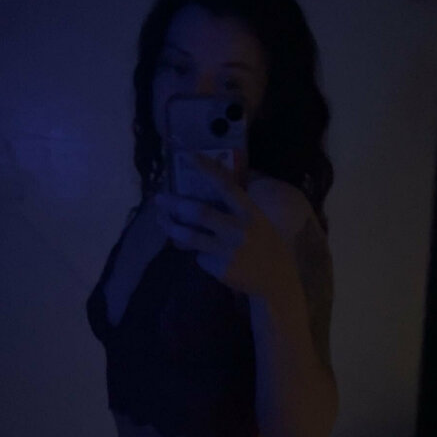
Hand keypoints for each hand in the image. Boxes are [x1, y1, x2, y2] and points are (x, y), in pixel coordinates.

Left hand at [153, 153, 293, 299]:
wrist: (278, 281)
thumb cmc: (267, 245)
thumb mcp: (260, 221)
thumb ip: (238, 206)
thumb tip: (215, 184)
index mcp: (250, 213)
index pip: (225, 185)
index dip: (206, 169)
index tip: (188, 156)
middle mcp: (238, 230)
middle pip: (200, 213)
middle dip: (175, 204)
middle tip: (159, 198)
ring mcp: (228, 251)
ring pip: (190, 237)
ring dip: (172, 228)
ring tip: (161, 221)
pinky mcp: (220, 269)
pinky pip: (200, 256)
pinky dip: (198, 252)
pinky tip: (205, 253)